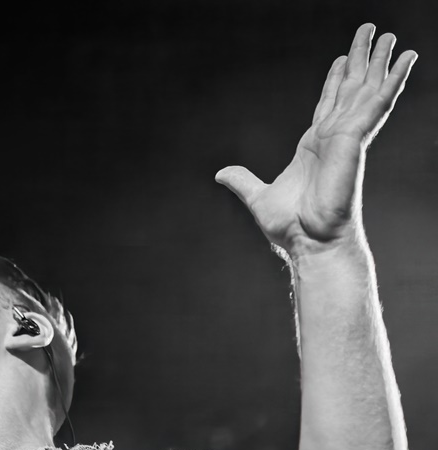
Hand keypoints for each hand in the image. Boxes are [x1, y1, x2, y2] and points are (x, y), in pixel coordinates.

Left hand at [216, 24, 417, 257]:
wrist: (309, 241)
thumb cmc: (291, 227)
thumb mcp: (257, 197)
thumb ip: (242, 181)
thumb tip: (221, 174)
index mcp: (313, 146)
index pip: (328, 104)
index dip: (335, 80)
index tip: (341, 58)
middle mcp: (333, 137)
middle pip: (350, 88)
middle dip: (360, 60)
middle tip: (370, 31)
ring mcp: (347, 136)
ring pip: (366, 89)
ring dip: (379, 61)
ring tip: (389, 35)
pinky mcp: (355, 139)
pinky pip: (377, 102)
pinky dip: (393, 80)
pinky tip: (405, 58)